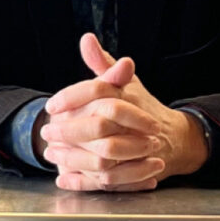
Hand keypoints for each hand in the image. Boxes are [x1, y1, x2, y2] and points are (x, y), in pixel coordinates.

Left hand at [40, 33, 207, 190]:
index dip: (72, 97)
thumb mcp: (124, 83)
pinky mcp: (137, 172)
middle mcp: (136, 123)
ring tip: (52, 154)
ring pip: (104, 156)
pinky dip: (83, 181)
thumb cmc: (141, 107)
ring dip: (73, 157)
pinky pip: (109, 181)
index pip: (99, 91)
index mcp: (130, 97)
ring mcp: (139, 150)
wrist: (172, 139)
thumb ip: (102, 63)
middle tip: (47, 131)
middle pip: (100, 125)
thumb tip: (86, 39)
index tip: (51, 105)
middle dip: (69, 130)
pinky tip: (63, 177)